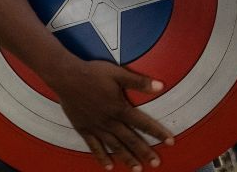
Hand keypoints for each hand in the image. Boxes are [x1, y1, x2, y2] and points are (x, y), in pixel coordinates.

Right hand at [47, 59, 175, 170]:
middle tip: (156, 163)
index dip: (158, 132)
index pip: (144, 123)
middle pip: (131, 139)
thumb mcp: (118, 73)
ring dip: (127, 158)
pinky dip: (102, 157)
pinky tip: (109, 167)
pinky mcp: (84, 129)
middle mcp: (109, 121)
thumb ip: (139, 81)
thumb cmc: (92, 73)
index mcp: (120, 108)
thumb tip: (160, 86)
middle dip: (145, 152)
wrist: (66, 77)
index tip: (170, 141)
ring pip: (114, 146)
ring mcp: (96, 127)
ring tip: (137, 169)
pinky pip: (94, 146)